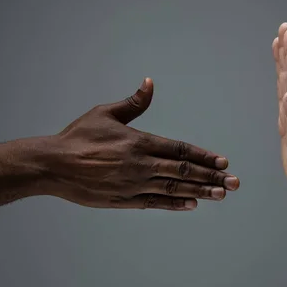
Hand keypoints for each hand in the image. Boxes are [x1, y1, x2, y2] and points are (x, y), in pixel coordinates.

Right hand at [42, 78, 238, 210]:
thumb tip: (150, 83)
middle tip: (234, 183)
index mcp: (138, 142)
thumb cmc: (78, 136)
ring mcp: (133, 185)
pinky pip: (155, 203)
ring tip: (221, 194)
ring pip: (174, 189)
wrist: (52, 165)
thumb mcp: (105, 113)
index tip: (223, 161)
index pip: (180, 150)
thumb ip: (133, 102)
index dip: (203, 156)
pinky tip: (192, 204)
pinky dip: (175, 204)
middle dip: (211, 177)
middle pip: (183, 172)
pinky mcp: (124, 200)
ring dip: (200, 192)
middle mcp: (140, 165)